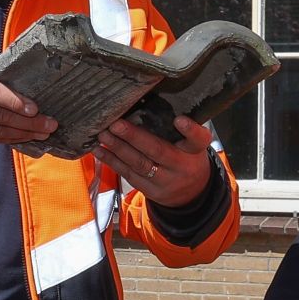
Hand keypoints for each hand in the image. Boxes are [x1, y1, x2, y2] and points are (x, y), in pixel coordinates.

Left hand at [98, 114, 214, 207]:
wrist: (192, 194)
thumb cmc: (186, 158)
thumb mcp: (190, 145)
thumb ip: (174, 130)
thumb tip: (140, 105)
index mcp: (195, 151)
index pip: (198, 139)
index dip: (190, 130)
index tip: (179, 119)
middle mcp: (182, 166)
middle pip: (158, 151)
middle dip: (134, 137)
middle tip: (116, 124)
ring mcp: (166, 181)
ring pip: (139, 164)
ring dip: (118, 148)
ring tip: (103, 135)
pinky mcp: (151, 190)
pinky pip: (129, 175)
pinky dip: (112, 161)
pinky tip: (99, 150)